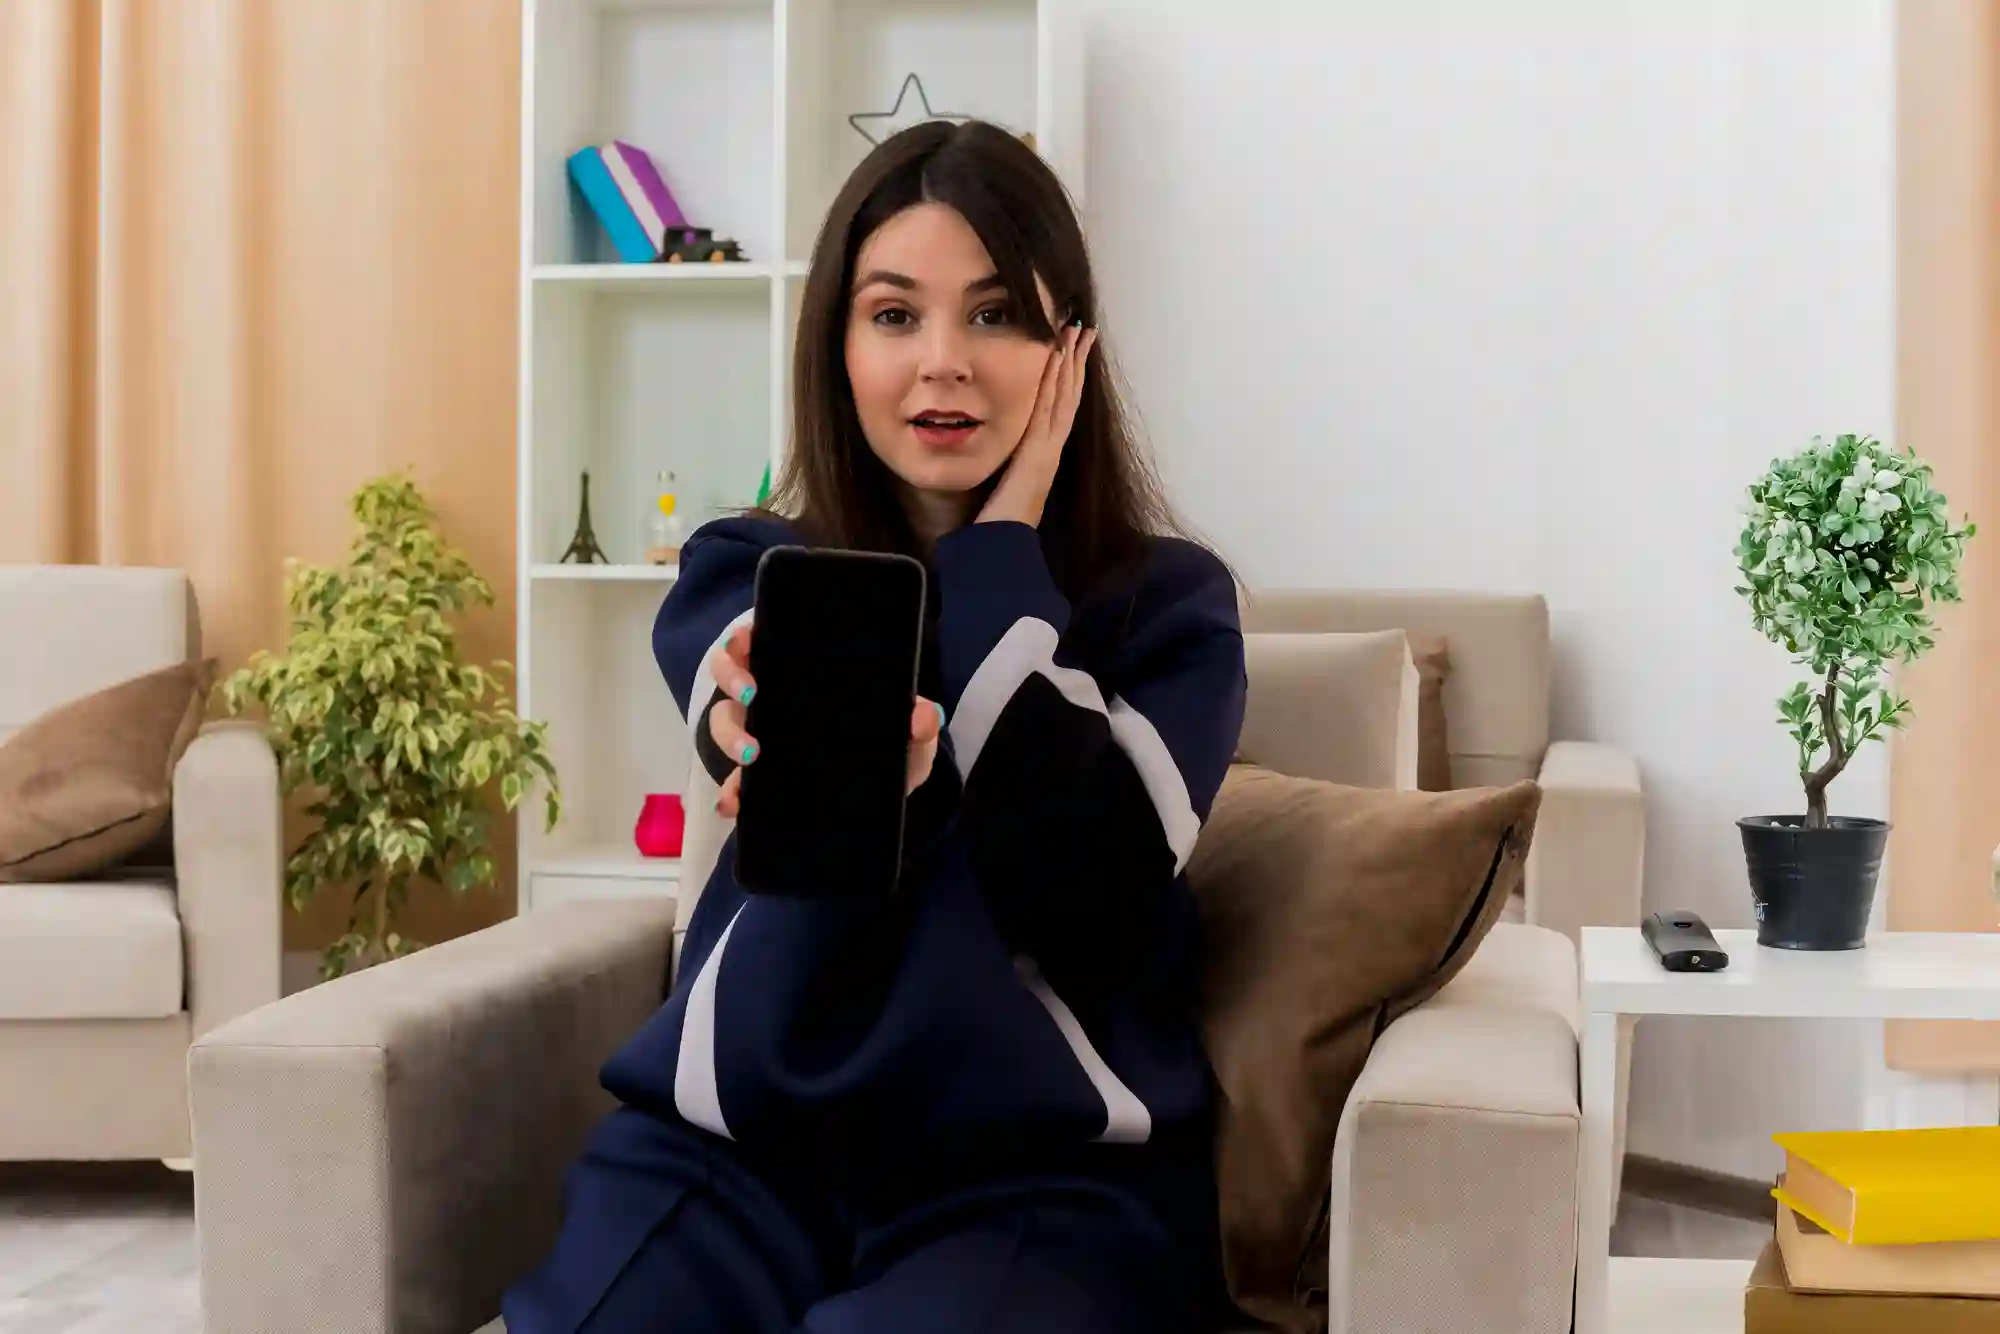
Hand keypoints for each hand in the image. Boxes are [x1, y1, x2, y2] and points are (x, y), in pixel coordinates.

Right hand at [705, 624, 944, 818]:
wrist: (886, 801)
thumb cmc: (892, 752)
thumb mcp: (911, 740)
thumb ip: (922, 727)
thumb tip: (925, 714)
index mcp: (800, 675)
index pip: (758, 642)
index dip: (742, 638)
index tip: (747, 643)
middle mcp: (772, 700)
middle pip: (728, 674)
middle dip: (731, 678)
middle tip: (752, 695)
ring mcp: (759, 737)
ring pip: (722, 723)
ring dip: (729, 736)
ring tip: (752, 755)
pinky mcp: (758, 781)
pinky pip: (732, 784)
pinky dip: (728, 793)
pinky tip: (733, 803)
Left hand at [976, 322, 1097, 527]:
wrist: (1003, 545)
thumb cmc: (998, 523)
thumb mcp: (1003, 484)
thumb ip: (1006, 467)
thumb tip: (995, 453)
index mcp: (1041, 452)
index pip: (1058, 405)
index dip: (1067, 376)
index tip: (1070, 349)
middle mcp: (1050, 446)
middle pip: (1068, 394)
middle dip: (1075, 361)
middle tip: (1083, 328)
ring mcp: (1048, 447)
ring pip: (1064, 396)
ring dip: (1071, 362)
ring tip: (1077, 332)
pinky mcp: (1040, 450)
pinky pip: (1049, 408)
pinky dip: (1056, 381)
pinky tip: (1058, 357)